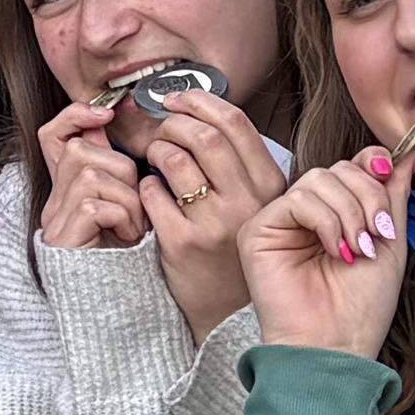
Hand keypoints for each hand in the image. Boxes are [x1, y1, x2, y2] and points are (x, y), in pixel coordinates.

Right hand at [34, 96, 151, 255]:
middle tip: (135, 207)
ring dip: (126, 198)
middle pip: (78, 151)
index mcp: (69, 191)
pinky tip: (129, 236)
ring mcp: (56, 221)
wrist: (118, 310)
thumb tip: (120, 132)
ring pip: (90, 174)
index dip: (73, 117)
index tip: (101, 114)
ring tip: (135, 225)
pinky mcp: (63, 238)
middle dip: (120, 171)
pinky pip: (95, 203)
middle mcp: (55, 203)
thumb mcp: (129, 210)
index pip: (53, 136)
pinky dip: (121, 216)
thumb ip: (121, 177)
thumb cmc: (131, 260)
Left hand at [136, 87, 289, 337]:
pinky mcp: (181, 243)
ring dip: (155, 150)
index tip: (177, 98)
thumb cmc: (237, 251)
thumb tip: (205, 116)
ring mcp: (213, 222)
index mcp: (269, 185)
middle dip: (172, 123)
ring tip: (155, 160)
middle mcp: (246, 201)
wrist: (228, 316)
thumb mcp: (259, 206)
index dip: (200, 101)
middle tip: (161, 129)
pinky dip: (145, 186)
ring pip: (173, 159)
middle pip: (201, 135)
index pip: (235, 123)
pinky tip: (150, 194)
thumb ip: (241, 166)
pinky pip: (152, 193)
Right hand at [244, 150, 414, 360]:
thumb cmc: (361, 306)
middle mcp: (304, 213)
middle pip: (338, 168)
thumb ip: (393, 194)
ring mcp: (279, 220)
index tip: (391, 176)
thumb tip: (410, 150)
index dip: (373, 165)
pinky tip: (334, 251)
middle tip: (374, 236)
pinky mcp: (257, 230)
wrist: (337, 344)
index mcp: (334, 213)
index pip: (352, 164)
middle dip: (368, 197)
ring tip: (355, 250)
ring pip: (319, 179)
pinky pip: (298, 199)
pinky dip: (326, 222)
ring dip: (349, 212)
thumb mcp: (389, 240)